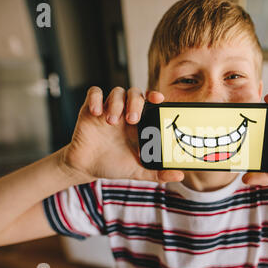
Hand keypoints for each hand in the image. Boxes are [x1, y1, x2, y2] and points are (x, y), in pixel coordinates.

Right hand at [59, 86, 183, 182]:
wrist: (87, 167)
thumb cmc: (114, 165)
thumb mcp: (138, 170)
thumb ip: (158, 173)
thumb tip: (180, 175)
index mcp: (139, 123)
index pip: (150, 101)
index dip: (155, 96)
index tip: (159, 99)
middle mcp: (124, 113)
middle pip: (135, 93)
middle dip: (135, 102)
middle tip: (132, 119)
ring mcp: (108, 109)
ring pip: (116, 92)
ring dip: (116, 103)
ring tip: (111, 121)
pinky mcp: (90, 109)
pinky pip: (93, 93)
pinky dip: (95, 99)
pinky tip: (96, 113)